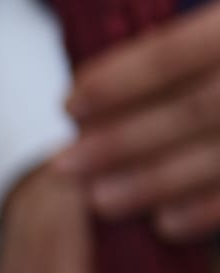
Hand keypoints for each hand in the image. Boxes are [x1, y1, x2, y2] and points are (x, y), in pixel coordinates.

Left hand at [61, 0, 219, 238]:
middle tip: (67, 165)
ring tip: (102, 200)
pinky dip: (212, 208)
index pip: (180, 51)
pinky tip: (167, 224)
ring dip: (159, 181)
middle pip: (197, 109)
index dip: (120, 79)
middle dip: (125, 141)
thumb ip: (189, 48)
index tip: (69, 104)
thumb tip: (96, 98)